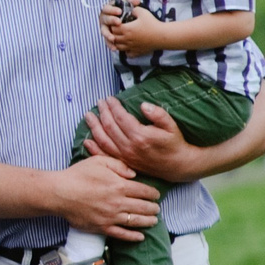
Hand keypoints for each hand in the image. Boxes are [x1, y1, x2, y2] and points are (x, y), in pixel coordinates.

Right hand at [47, 152, 163, 241]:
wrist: (59, 193)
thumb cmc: (77, 175)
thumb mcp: (99, 161)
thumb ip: (119, 165)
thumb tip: (133, 174)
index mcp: (120, 186)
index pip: (144, 191)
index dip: (153, 193)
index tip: (156, 194)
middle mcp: (118, 203)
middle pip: (143, 207)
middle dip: (153, 208)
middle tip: (156, 208)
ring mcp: (111, 217)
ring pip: (136, 221)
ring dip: (148, 221)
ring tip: (154, 221)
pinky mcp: (102, 227)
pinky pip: (121, 234)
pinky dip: (133, 236)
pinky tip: (140, 236)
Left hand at [81, 96, 197, 183]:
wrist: (177, 165)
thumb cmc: (174, 143)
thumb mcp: (171, 126)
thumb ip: (158, 114)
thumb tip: (143, 105)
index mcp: (140, 136)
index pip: (121, 118)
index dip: (113, 107)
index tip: (109, 98)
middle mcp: (130, 147)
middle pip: (109, 127)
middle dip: (103, 112)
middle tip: (99, 102)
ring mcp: (125, 156)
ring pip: (103, 140)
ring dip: (94, 127)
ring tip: (88, 116)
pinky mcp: (123, 163)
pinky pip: (104, 155)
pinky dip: (93, 148)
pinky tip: (87, 140)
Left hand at [101, 3, 164, 57]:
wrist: (162, 36)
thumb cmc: (152, 23)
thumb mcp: (143, 12)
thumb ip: (134, 9)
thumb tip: (131, 10)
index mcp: (126, 29)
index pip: (113, 28)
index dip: (113, 25)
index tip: (117, 22)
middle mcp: (126, 39)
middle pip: (113, 38)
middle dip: (113, 34)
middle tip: (118, 30)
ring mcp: (131, 47)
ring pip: (118, 47)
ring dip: (117, 43)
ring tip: (121, 38)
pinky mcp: (137, 52)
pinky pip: (127, 54)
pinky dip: (126, 51)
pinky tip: (129, 47)